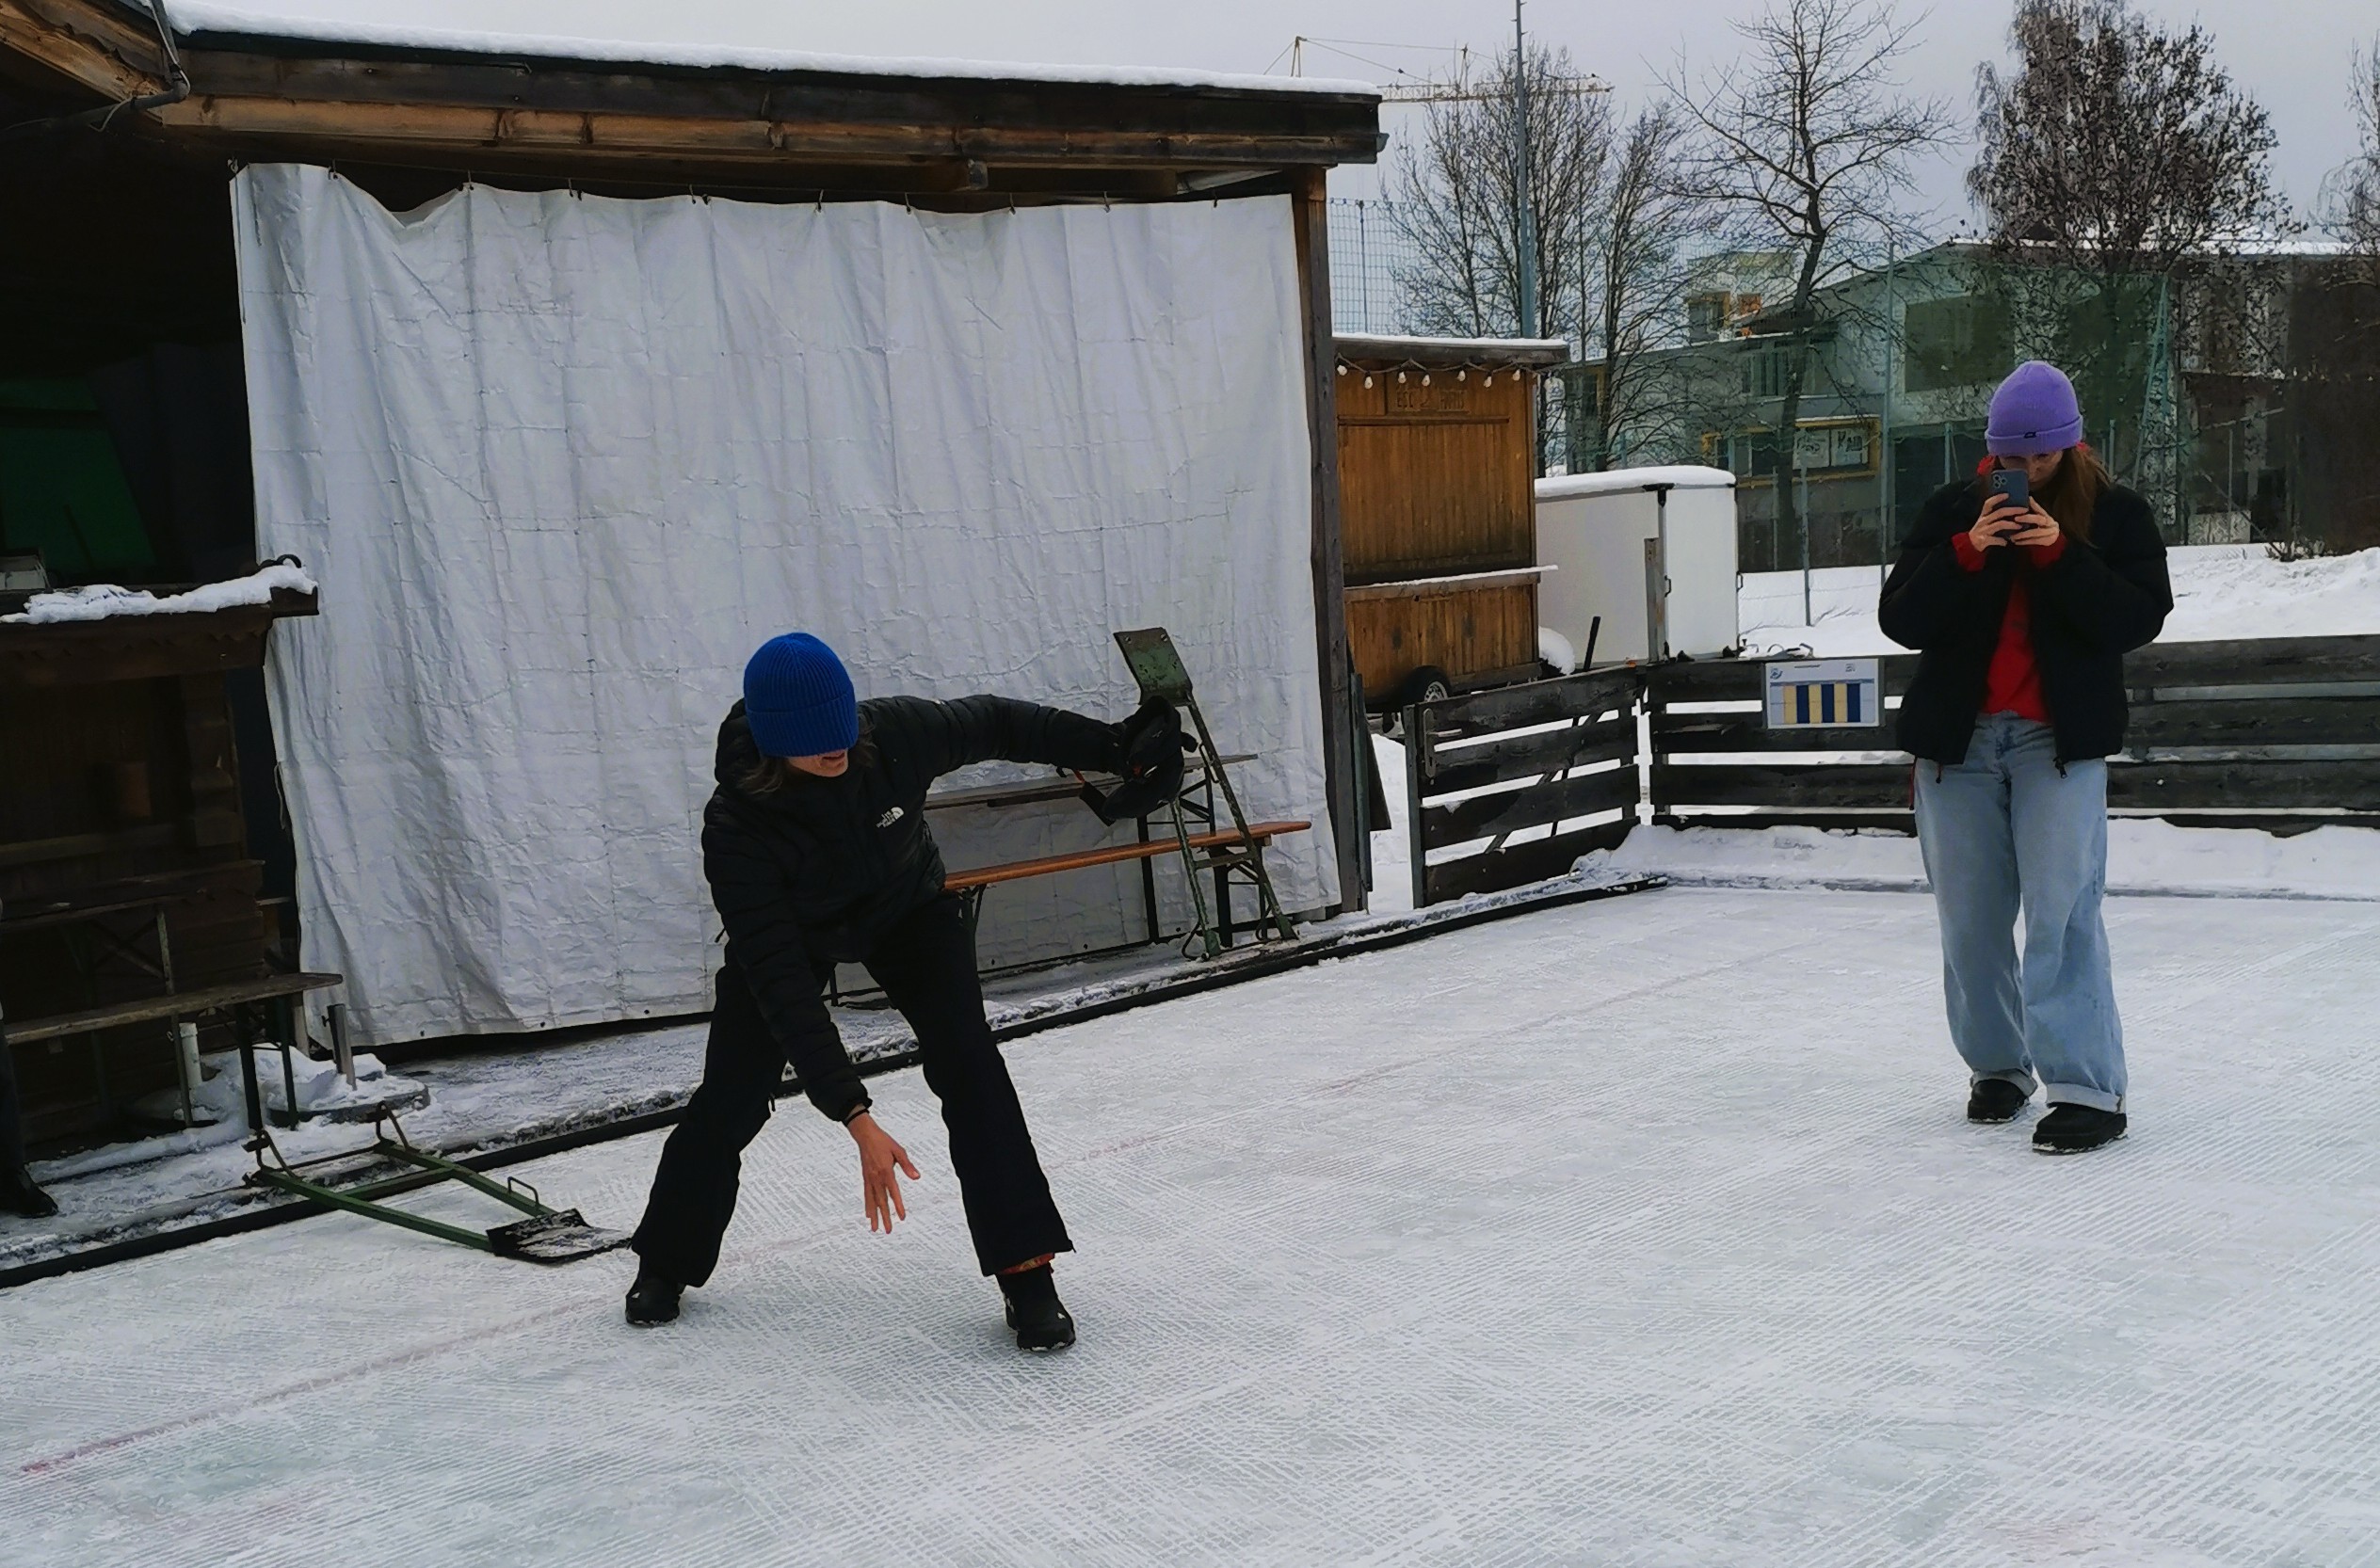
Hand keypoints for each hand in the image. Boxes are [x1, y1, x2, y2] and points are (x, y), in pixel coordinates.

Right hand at [848, 1113, 919, 1232]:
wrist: (865, 1135)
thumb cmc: (883, 1141)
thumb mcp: (899, 1150)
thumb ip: (907, 1165)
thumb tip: (916, 1177)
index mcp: (886, 1171)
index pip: (893, 1192)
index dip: (898, 1205)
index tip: (902, 1217)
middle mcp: (876, 1177)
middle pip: (881, 1201)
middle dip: (885, 1217)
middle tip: (888, 1231)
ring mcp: (869, 1179)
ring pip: (872, 1201)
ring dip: (874, 1215)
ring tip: (875, 1228)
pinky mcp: (865, 1177)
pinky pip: (866, 1195)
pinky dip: (867, 1205)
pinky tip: (868, 1214)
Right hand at [1969, 495, 2023, 552]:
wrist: (1969, 547)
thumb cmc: (1982, 533)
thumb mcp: (1986, 522)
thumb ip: (1996, 516)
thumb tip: (2013, 510)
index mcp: (1984, 516)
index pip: (1988, 504)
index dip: (1997, 498)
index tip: (2007, 494)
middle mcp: (1983, 521)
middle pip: (1999, 512)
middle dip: (2013, 510)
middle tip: (2024, 510)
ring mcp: (1983, 530)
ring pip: (1999, 524)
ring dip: (2011, 525)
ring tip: (2020, 526)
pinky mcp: (1983, 540)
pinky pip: (1995, 539)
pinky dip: (2002, 541)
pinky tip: (2007, 542)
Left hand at [2007, 502, 2061, 549]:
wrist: (2052, 538)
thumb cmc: (2040, 527)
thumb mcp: (2037, 518)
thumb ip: (2033, 509)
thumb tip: (2027, 497)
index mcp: (2046, 516)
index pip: (2040, 509)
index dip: (2033, 505)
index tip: (2024, 502)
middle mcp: (2051, 522)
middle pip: (2039, 519)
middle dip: (2026, 518)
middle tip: (2015, 518)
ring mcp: (2051, 532)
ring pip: (2036, 532)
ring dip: (2022, 534)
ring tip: (2011, 535)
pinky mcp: (2048, 540)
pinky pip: (2035, 541)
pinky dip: (2024, 541)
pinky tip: (2015, 542)